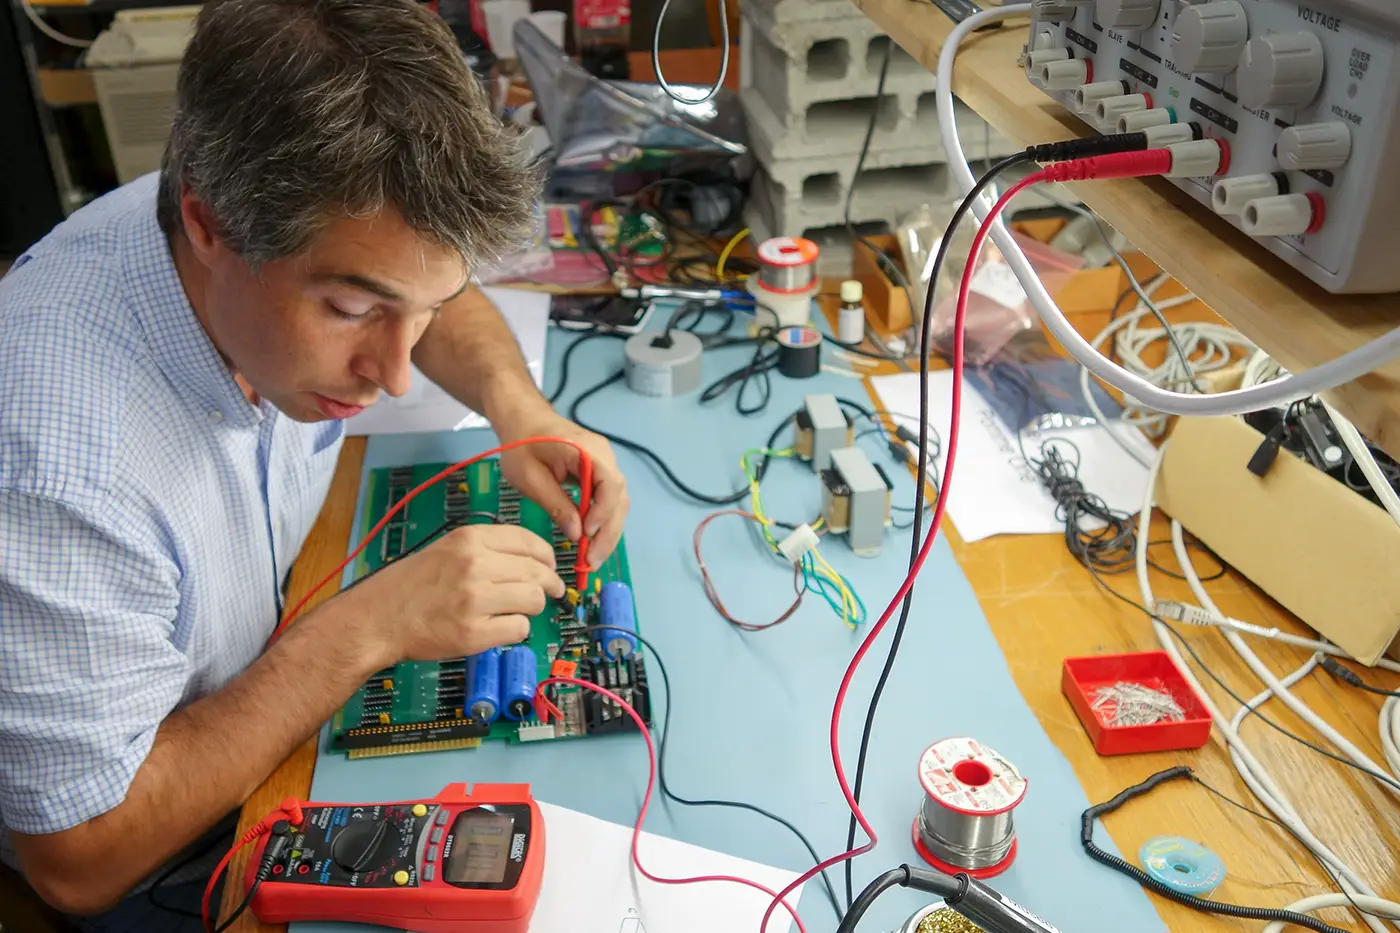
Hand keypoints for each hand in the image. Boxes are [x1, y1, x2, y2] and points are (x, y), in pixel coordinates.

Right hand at [340, 524, 564, 663]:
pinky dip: (515, 630)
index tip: (551, 566)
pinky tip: (500, 627)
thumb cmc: (411, 585)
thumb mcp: (447, 548)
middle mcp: (474, 564)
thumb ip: (488, 549)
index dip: (548, 557)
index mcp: (469, 539)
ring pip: (534, 600)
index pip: (530, 542)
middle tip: (551, 592)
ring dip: (531, 608)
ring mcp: (474, 599)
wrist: (378, 617)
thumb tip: (534, 560)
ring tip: (516, 610)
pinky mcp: (473, 632)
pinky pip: (519, 629)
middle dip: (549, 584)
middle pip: (538, 573)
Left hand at [495, 406, 628, 565]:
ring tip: (593, 558)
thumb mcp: (530, 478)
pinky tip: (591, 541)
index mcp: (587, 450)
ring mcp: (604, 463)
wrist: (522, 421)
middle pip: (619, 498)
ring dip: (607, 531)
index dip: (603, 512)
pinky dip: (601, 522)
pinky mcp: (599, 472)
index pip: (610, 484)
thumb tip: (577, 534)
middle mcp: (604, 456)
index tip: (587, 535)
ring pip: (617, 502)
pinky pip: (608, 500)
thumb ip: (555, 504)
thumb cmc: (521, 445)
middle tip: (593, 561)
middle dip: (608, 532)